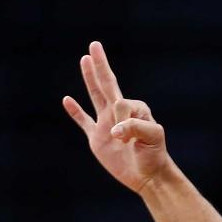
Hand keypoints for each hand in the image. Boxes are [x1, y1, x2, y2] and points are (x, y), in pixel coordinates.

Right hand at [62, 40, 170, 193]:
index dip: (122, 120)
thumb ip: (135, 127)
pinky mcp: (97, 138)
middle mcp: (119, 113)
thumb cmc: (154, 155)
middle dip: (101, 65)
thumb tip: (114, 129)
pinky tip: (67, 99)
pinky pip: (84, 121)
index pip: (121, 103)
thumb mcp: (153, 138)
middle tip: (95, 45)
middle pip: (107, 84)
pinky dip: (75, 111)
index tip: (125, 138)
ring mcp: (106, 124)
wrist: (148, 177)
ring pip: (95, 96)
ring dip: (89, 78)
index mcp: (135, 110)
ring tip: (85, 59)